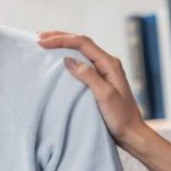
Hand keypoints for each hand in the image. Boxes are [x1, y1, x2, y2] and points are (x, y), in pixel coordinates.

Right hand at [37, 31, 151, 148]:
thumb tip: (68, 60)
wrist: (132, 133)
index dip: (61, 39)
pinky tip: (58, 61)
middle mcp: (107, 63)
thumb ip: (88, 76)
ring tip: (45, 44)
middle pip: (81, 43)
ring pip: (80, 51)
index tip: (42, 42)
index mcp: (109, 63)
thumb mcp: (105, 96)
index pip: (83, 43)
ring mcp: (103, 71)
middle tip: (39, 37)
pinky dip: (67, 58)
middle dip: (60, 37)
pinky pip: (81, 63)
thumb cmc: (121, 117)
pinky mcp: (99, 80)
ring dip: (63, 45)